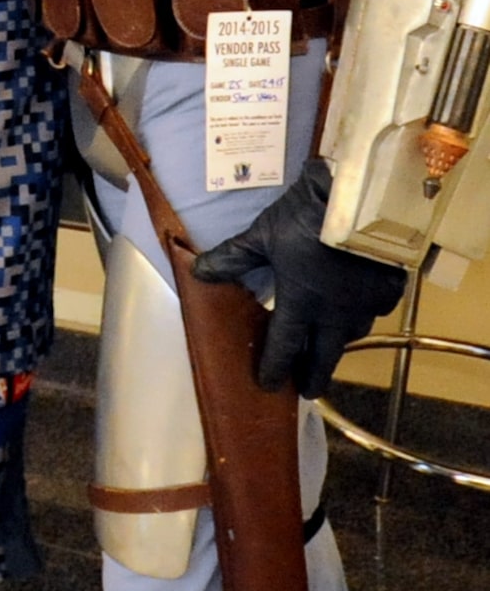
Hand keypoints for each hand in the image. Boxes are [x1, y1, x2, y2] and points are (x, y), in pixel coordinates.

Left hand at [191, 157, 405, 396]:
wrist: (360, 200)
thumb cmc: (305, 219)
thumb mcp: (263, 235)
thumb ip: (234, 257)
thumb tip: (199, 272)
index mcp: (301, 305)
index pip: (284, 347)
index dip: (274, 367)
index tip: (268, 384)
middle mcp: (335, 315)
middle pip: (324, 356)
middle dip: (314, 376)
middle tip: (308, 391)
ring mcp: (366, 304)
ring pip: (351, 335)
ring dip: (338, 344)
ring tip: (331, 347)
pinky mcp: (390, 289)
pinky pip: (375, 311)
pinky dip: (363, 314)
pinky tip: (360, 308)